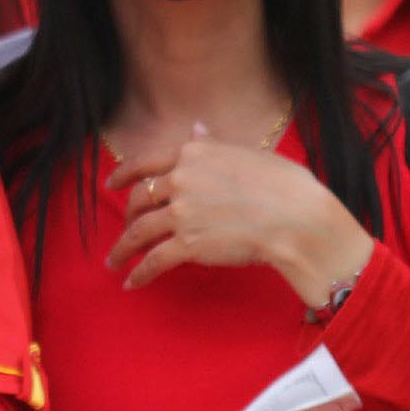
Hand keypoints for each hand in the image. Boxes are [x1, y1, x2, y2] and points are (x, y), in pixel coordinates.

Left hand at [104, 124, 373, 306]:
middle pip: (139, 198)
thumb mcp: (247, 153)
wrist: (299, 219)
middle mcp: (181, 179)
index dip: (123, 173)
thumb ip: (214, 145)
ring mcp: (182, 212)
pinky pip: (154, 261)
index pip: (145, 161)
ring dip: (122, 249)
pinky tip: (132, 283)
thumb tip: (196, 127)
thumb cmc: (285, 185)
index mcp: (193, 153)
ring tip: (113, 262)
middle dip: (127, 215)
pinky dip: (139, 274)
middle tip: (125, 227)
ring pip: (138, 231)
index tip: (110, 183)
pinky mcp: (188, 244)